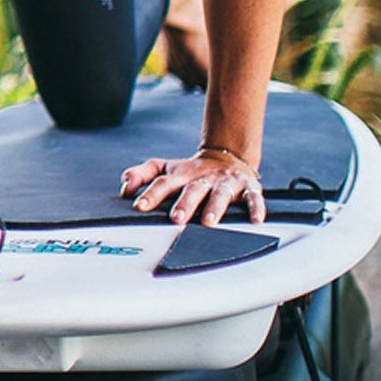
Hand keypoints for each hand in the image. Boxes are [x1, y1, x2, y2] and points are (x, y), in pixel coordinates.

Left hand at [121, 149, 264, 225]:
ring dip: (215, 207)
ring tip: (208, 221)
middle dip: (184, 204)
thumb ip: (141, 174)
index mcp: (181, 175)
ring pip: (220, 195)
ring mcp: (225, 183)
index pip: (163, 183)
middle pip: (192, 191)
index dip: (151, 194)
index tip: (139, 206)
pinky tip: (255, 219)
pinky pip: (253, 198)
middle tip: (175, 218)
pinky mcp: (247, 188)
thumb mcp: (164, 168)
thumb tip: (124, 189)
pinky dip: (255, 208)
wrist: (226, 158)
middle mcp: (202, 179)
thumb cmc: (190, 171)